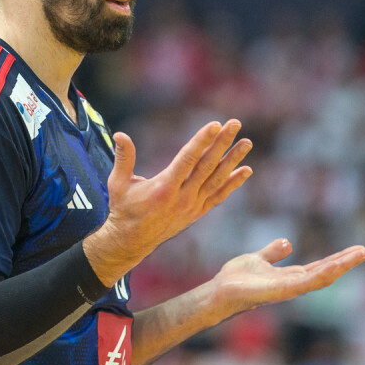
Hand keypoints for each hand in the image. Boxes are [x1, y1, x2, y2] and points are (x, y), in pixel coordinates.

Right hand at [85, 119, 252, 285]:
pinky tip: (246, 170)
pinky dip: (233, 183)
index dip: (202, 140)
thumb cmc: (123, 208)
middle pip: (207, 165)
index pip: (188, 159)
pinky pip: (218, 196)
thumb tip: (120, 134)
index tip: (214, 124)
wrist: (132, 240)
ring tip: (247, 142)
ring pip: (217, 179)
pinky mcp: (197, 212)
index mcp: (164, 188)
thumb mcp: (118, 183)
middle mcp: (182, 197)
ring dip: (233, 160)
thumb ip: (123, 158)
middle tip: (235, 123)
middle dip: (222, 143)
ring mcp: (192, 206)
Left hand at [210, 238, 364, 316]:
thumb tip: (289, 242)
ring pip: (322, 277)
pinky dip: (322, 275)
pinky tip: (335, 266)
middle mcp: (293, 283)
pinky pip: (306, 283)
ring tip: (360, 254)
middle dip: (348, 261)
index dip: (339, 258)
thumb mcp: (257, 258)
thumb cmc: (236, 278)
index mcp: (290, 276)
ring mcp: (289, 289)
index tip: (358, 249)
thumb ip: (273, 252)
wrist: (219, 291)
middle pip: (326, 271)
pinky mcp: (280, 291)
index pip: (321, 266)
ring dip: (341, 265)